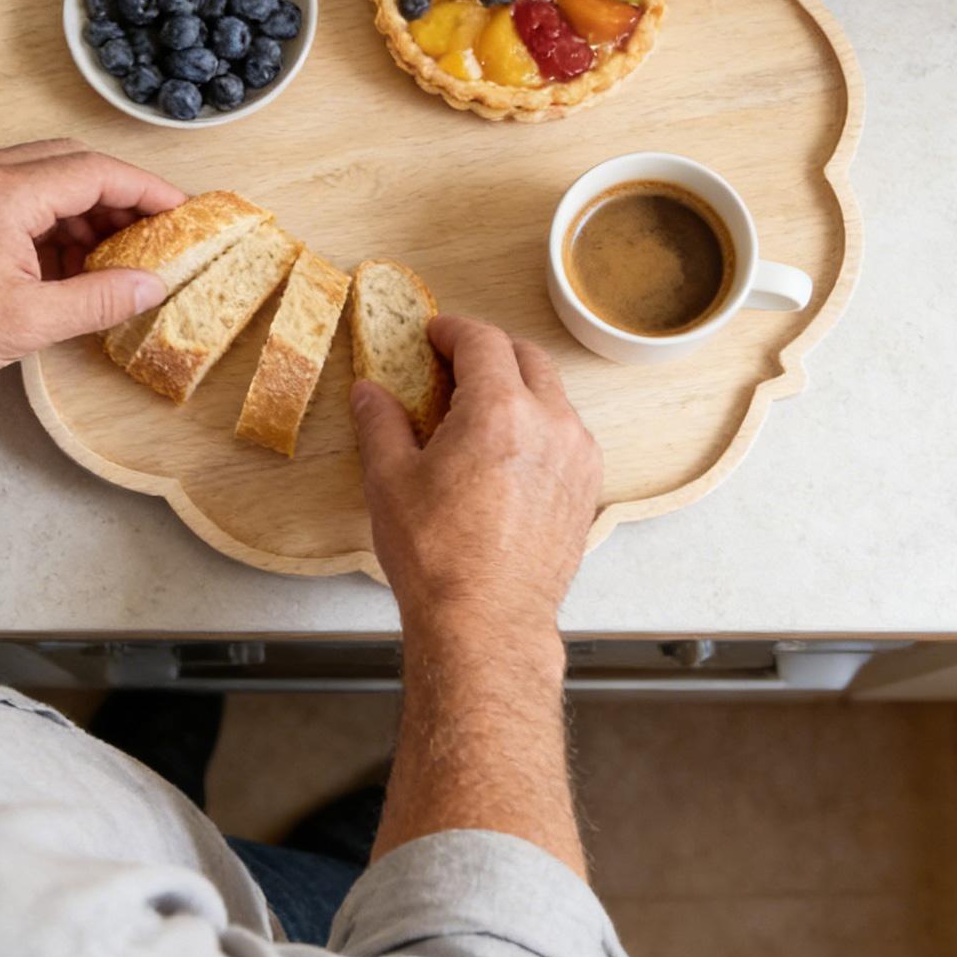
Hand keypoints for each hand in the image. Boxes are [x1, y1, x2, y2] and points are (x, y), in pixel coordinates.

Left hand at [0, 140, 183, 393]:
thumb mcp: (28, 323)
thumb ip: (99, 299)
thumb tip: (152, 286)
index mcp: (1, 194)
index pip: (95, 172)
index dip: (145, 189)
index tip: (180, 209)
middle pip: (73, 162)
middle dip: (119, 195)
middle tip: (154, 230)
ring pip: (45, 172)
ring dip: (83, 207)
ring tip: (110, 256)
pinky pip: (15, 187)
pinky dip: (48, 215)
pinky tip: (64, 258)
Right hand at [351, 315, 601, 634]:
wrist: (486, 625)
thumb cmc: (438, 558)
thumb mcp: (390, 481)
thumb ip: (380, 423)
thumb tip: (370, 393)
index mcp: (500, 410)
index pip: (483, 341)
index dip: (454, 331)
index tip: (435, 335)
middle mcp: (550, 423)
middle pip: (526, 357)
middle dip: (490, 351)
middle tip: (454, 364)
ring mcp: (576, 457)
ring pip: (552, 395)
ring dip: (518, 387)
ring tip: (479, 411)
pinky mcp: (586, 488)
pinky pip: (566, 434)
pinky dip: (538, 424)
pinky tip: (506, 451)